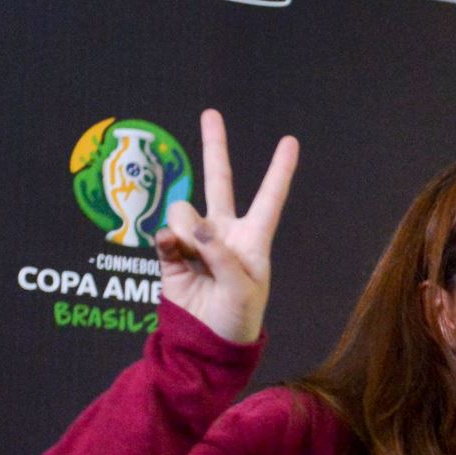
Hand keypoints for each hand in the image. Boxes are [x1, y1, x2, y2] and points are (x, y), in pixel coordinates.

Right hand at [154, 110, 298, 343]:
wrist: (207, 341)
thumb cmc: (238, 318)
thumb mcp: (242, 289)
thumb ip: (220, 254)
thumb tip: (193, 228)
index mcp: (254, 239)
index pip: (269, 198)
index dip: (279, 170)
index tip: (291, 140)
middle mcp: (224, 231)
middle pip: (219, 180)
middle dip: (214, 146)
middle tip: (211, 113)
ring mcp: (196, 239)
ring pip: (183, 211)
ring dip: (186, 231)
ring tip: (195, 261)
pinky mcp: (170, 251)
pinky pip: (164, 233)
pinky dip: (168, 242)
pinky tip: (176, 256)